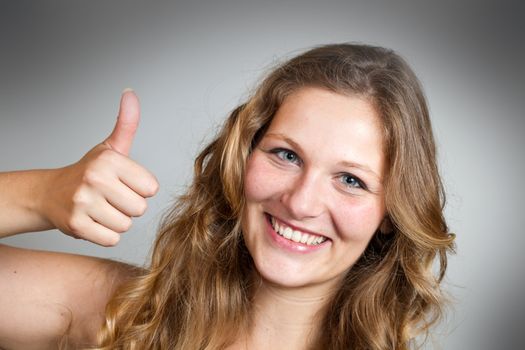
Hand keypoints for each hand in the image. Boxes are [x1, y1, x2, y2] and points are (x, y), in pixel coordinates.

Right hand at [40, 90, 158, 245]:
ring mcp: (84, 203)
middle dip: (129, 207)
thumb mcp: (110, 147)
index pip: (151, 188)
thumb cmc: (88, 171)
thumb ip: (126, 123)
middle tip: (111, 198)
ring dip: (117, 221)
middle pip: (140, 209)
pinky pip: (112, 239)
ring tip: (101, 208)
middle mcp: (95, 179)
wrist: (49, 194)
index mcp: (109, 160)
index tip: (123, 183)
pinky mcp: (77, 226)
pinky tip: (93, 221)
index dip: (139, 188)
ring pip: (126, 225)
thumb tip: (131, 93)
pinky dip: (105, 234)